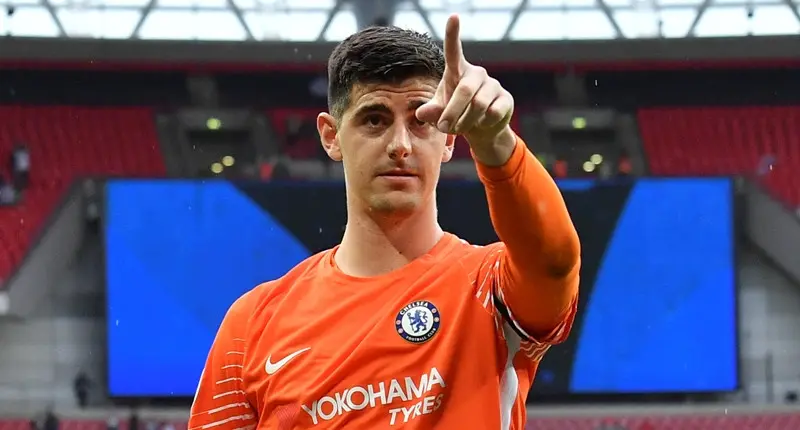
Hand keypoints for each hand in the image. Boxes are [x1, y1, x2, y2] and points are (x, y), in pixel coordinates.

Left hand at [416, 14, 515, 165]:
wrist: (480, 129)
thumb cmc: (455, 114)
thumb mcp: (439, 113)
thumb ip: (430, 112)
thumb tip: (421, 113)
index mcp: (457, 71)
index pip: (453, 50)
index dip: (453, 34)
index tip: (453, 17)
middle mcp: (476, 73)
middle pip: (465, 90)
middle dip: (452, 112)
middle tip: (444, 128)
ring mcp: (493, 85)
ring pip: (479, 105)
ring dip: (465, 121)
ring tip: (459, 129)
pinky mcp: (505, 99)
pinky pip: (492, 113)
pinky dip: (481, 124)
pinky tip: (480, 124)